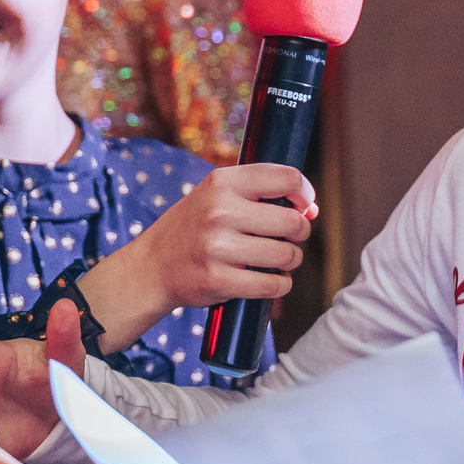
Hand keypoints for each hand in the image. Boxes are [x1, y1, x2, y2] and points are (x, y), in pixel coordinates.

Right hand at [75, 164, 317, 351]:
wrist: (152, 267)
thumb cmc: (194, 229)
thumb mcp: (215, 195)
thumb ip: (259, 194)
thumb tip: (311, 209)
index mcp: (223, 182)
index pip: (287, 178)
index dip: (305, 195)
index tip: (304, 207)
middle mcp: (220, 211)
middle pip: (293, 221)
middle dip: (300, 234)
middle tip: (289, 240)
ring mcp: (218, 247)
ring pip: (287, 255)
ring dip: (290, 261)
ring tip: (276, 261)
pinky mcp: (219, 280)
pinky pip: (273, 285)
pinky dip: (279, 285)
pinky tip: (269, 280)